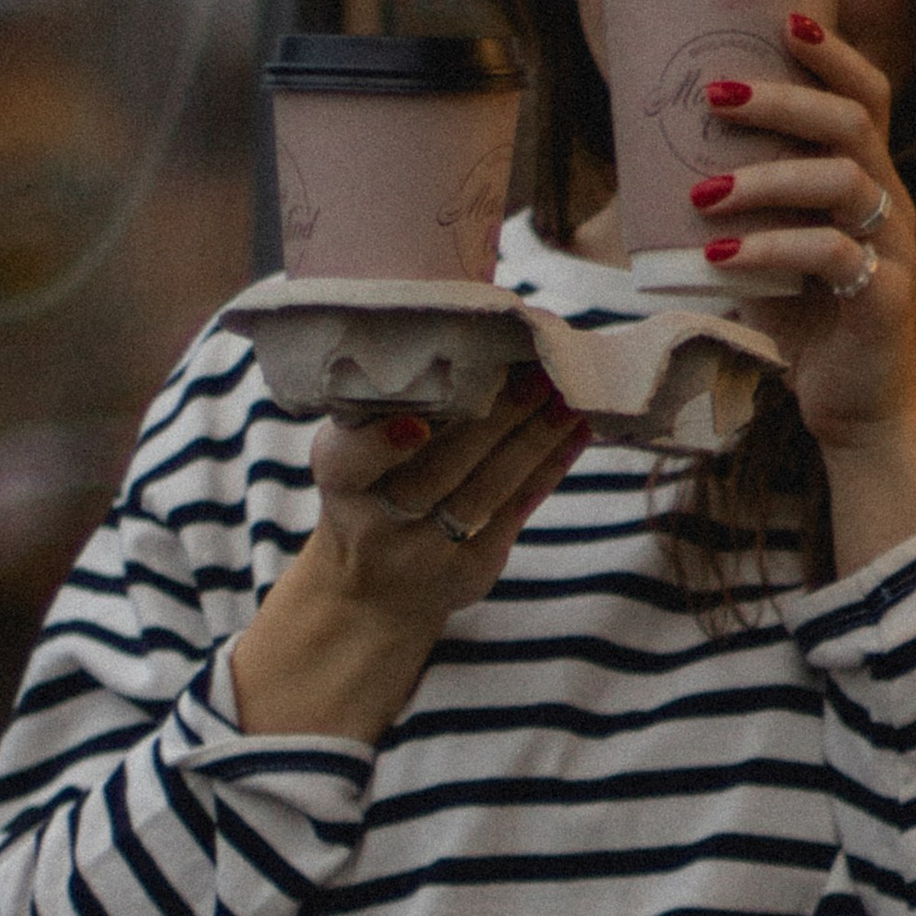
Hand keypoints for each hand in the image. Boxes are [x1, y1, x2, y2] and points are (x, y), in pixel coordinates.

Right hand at [231, 371, 587, 740]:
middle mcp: (376, 523)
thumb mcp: (354, 451)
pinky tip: (576, 432)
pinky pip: (516, 511)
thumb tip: (478, 324)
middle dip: (493, 419)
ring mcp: (424, 553)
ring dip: (534, 440)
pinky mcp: (470, 570)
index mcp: (339, 480)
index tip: (416, 422)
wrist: (373, 591)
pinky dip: (548, 468)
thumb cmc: (370, 490)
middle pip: (440, 469)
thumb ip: (393, 402)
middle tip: (535, 371)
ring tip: (567, 397)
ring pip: (487, 490)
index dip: (382, 444)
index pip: (352, 460)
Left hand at [689, 13, 915, 572]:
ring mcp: (892, 249)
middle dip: (781, 100)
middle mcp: (888, 203)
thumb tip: (653, 168)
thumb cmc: (806, 327)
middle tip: (714, 93)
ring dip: (765, 178)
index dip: (835, 55)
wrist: (856, 413)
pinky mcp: (884, 297)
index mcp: (868, 180)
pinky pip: (828, 254)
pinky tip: (720, 260)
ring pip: (840, 181)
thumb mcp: (768, 252)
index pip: (868, 96)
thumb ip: (740, 210)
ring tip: (702, 194)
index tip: (786, 21)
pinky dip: (769, 250)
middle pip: (851, 122)